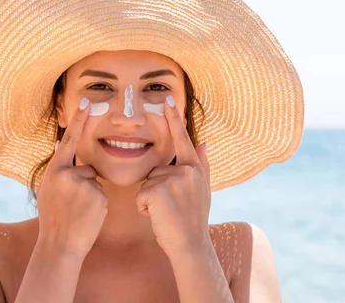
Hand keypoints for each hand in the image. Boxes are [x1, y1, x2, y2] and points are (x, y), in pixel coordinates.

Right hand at [36, 98, 107, 257]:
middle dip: (84, 184)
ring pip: (95, 183)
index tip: (88, 100)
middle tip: (71, 206)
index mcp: (54, 171)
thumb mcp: (48, 190)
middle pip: (87, 169)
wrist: (59, 244)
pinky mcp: (98, 196)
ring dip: (91, 196)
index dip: (78, 120)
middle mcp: (67, 174)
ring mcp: (83, 185)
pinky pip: (103, 194)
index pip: (69, 140)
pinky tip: (87, 216)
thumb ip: (60, 171)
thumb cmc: (54, 218)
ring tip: (78, 212)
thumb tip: (69, 153)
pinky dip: (98, 205)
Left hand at [136, 95, 211, 256]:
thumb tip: (204, 142)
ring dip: (150, 200)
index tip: (167, 99)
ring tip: (165, 212)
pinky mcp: (157, 191)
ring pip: (147, 183)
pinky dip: (143, 208)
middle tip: (171, 208)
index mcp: (195, 168)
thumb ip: (202, 165)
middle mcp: (186, 171)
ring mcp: (172, 180)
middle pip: (157, 170)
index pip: (182, 140)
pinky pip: (140, 195)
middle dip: (157, 189)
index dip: (174, 119)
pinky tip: (156, 216)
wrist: (190, 246)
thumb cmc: (193, 220)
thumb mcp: (203, 191)